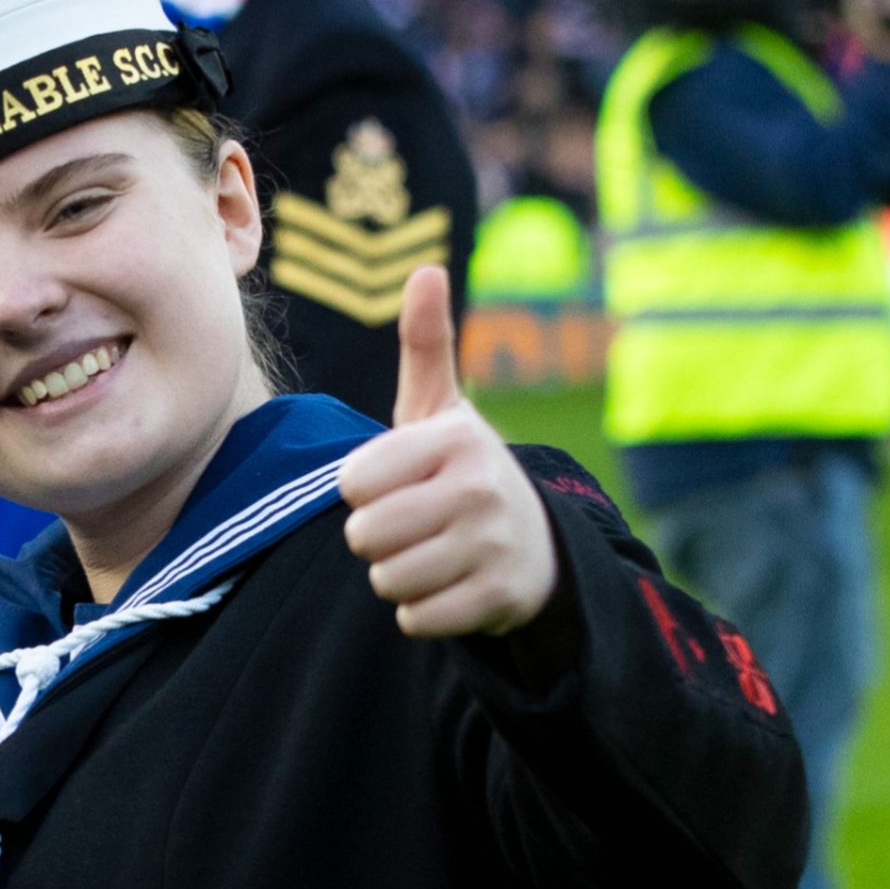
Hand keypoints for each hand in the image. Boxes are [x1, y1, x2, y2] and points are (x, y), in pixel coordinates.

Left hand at [339, 268, 557, 637]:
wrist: (537, 545)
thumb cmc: (463, 470)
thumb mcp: (442, 408)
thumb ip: (425, 344)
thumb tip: (425, 269)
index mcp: (454, 438)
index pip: (352, 482)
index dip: (361, 489)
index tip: (395, 483)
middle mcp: (479, 489)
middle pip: (364, 536)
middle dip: (374, 537)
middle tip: (410, 524)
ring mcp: (493, 546)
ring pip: (386, 580)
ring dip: (395, 575)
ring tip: (430, 552)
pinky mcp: (498, 600)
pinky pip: (414, 619)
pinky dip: (420, 611)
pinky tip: (447, 586)